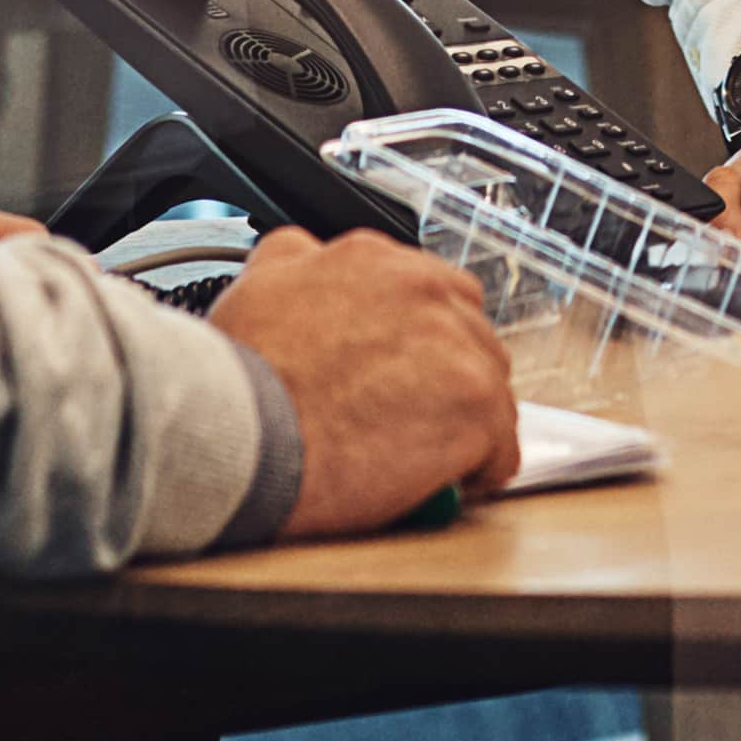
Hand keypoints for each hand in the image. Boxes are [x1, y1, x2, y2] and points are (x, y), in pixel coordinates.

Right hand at [206, 227, 520, 536]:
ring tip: (415, 457)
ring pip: (491, 393)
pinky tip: (436, 484)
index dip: (419, 346)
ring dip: (462, 427)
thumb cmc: (238, 380)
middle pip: (471, 339)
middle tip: (406, 421)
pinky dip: (476, 473)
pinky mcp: (478, 406)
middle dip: (447, 382)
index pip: (433, 294)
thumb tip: (306, 256)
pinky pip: (502, 450)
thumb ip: (296, 260)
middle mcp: (425, 291)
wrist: (238, 435)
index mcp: (376, 261)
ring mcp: (460, 347)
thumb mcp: (255, 286)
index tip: (401, 376)